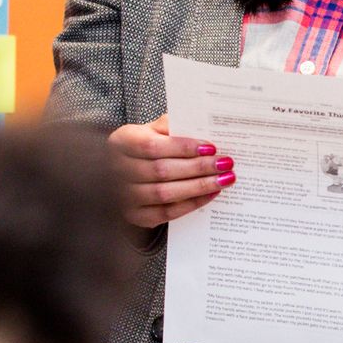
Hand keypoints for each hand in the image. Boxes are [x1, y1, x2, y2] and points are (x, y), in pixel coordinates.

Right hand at [108, 115, 233, 228]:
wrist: (124, 173)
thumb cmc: (143, 147)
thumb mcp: (150, 130)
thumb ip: (170, 127)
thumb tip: (201, 127)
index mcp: (121, 142)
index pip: (151, 146)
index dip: (183, 147)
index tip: (211, 148)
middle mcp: (117, 171)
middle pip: (161, 171)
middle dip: (198, 168)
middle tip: (225, 163)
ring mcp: (124, 196)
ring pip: (165, 194)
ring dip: (199, 187)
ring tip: (225, 179)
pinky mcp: (135, 216)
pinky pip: (167, 213)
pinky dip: (192, 203)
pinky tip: (211, 194)